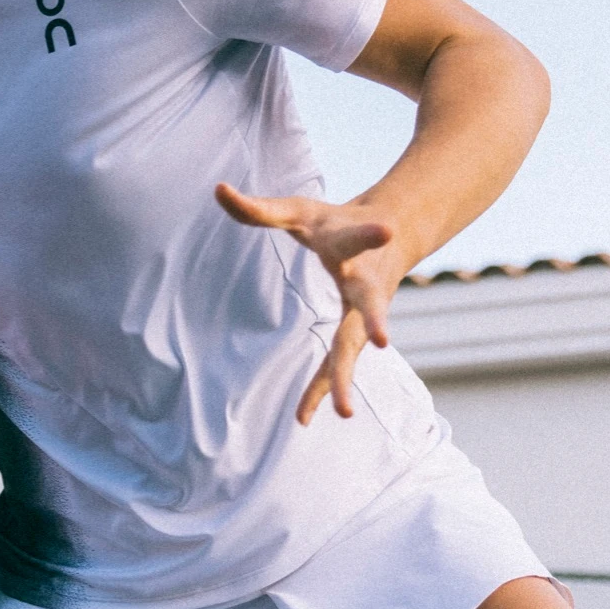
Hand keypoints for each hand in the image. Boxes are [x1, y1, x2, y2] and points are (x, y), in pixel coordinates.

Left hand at [215, 183, 398, 424]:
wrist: (391, 231)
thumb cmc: (333, 222)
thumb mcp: (298, 210)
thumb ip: (259, 208)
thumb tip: (218, 189)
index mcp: (351, 245)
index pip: (356, 237)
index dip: (368, 232)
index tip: (388, 228)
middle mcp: (366, 282)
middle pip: (371, 302)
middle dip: (376, 320)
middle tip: (382, 341)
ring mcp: (365, 310)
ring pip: (355, 344)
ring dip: (347, 375)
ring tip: (344, 413)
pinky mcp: (356, 330)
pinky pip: (338, 363)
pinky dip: (322, 388)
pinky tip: (304, 419)